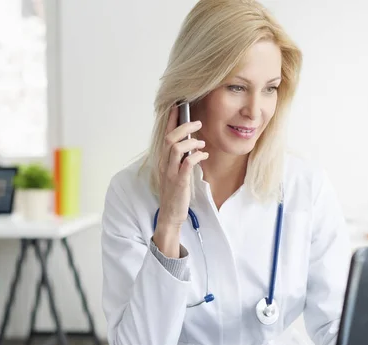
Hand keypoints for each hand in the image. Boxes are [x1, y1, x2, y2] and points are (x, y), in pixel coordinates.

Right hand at [154, 106, 207, 256]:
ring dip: (191, 141)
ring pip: (176, 148)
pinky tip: (204, 155)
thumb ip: (181, 158)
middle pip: (170, 138)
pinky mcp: (179, 181)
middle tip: (197, 122)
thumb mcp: (176, 172)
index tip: (178, 106)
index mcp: (163, 160)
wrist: (170, 214)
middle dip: (184, 126)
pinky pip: (187, 163)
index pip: (165, 135)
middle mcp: (164, 164)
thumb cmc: (175, 193)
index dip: (171, 120)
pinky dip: (196, 156)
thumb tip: (192, 144)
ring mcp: (170, 172)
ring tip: (202, 142)